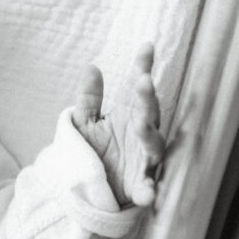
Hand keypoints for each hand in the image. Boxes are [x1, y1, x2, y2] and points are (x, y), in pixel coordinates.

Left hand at [71, 43, 164, 206]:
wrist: (91, 188)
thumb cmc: (95, 152)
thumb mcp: (85, 123)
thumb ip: (89, 99)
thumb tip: (92, 67)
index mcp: (129, 116)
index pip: (136, 88)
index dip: (142, 67)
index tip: (146, 47)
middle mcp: (141, 134)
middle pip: (147, 113)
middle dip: (146, 98)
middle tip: (143, 81)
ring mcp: (143, 160)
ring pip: (152, 146)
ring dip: (148, 135)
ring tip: (140, 124)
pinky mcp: (139, 186)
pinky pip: (146, 188)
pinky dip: (148, 190)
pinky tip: (148, 192)